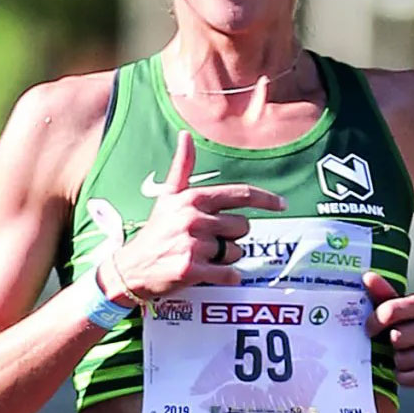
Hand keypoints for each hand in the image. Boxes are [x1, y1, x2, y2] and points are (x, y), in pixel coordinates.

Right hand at [104, 131, 283, 300]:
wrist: (130, 268)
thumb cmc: (156, 231)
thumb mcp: (167, 197)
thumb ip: (182, 166)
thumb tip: (185, 134)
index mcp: (192, 199)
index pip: (239, 195)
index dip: (266, 199)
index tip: (283, 204)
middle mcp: (193, 219)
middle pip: (242, 227)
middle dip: (232, 236)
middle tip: (209, 241)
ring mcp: (192, 245)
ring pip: (235, 252)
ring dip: (226, 258)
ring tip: (203, 257)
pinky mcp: (191, 270)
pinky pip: (228, 274)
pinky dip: (227, 277)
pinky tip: (212, 275)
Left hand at [363, 271, 413, 395]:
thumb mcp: (409, 311)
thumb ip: (387, 295)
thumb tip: (368, 277)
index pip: (392, 310)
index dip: (374, 322)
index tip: (371, 329)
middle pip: (396, 338)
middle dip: (392, 345)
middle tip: (400, 346)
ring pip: (402, 360)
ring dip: (399, 363)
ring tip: (410, 358)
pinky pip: (411, 378)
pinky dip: (406, 377)